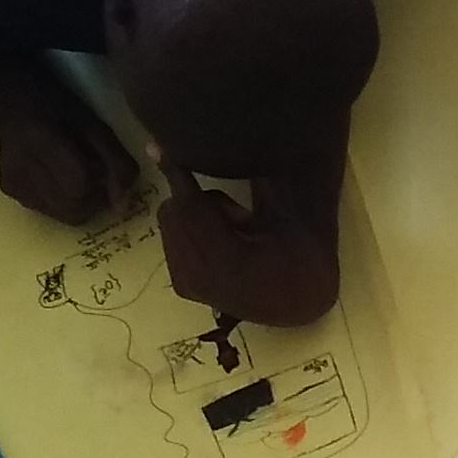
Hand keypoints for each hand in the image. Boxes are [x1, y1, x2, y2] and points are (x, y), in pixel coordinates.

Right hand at [0, 74, 138, 224]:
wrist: (13, 104)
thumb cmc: (60, 109)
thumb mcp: (97, 127)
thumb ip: (117, 164)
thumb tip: (122, 207)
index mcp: (42, 142)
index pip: (80, 184)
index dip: (102, 184)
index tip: (106, 170)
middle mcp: (21, 168)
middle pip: (72, 209)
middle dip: (94, 200)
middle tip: (97, 179)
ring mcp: (12, 183)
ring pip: (61, 215)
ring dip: (80, 203)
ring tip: (77, 176)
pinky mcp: (9, 192)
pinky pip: (47, 211)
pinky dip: (62, 202)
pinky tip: (59, 179)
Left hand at [154, 159, 338, 326]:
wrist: (295, 310)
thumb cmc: (301, 264)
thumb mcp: (290, 220)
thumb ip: (268, 186)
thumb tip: (249, 146)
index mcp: (228, 261)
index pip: (189, 206)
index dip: (176, 174)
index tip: (156, 147)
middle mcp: (198, 274)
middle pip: (173, 211)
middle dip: (199, 201)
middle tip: (240, 215)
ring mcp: (186, 282)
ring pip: (171, 223)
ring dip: (195, 216)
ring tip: (234, 230)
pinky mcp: (181, 285)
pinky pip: (172, 239)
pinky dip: (191, 230)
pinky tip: (222, 243)